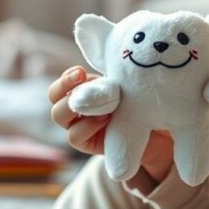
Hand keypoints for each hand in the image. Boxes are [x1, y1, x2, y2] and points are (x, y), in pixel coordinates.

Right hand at [49, 67, 173, 173]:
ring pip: (58, 115)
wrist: (154, 131)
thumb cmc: (137, 104)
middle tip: (81, 77)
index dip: (66, 76)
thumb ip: (109, 80)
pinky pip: (74, 136)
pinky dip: (87, 126)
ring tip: (100, 103)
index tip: (80, 71)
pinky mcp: (85, 144)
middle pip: (53, 96)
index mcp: (80, 91)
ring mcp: (77, 126)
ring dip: (75, 105)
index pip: (62, 81)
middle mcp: (75, 108)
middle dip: (64, 85)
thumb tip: (107, 65)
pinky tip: (105, 119)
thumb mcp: (123, 87)